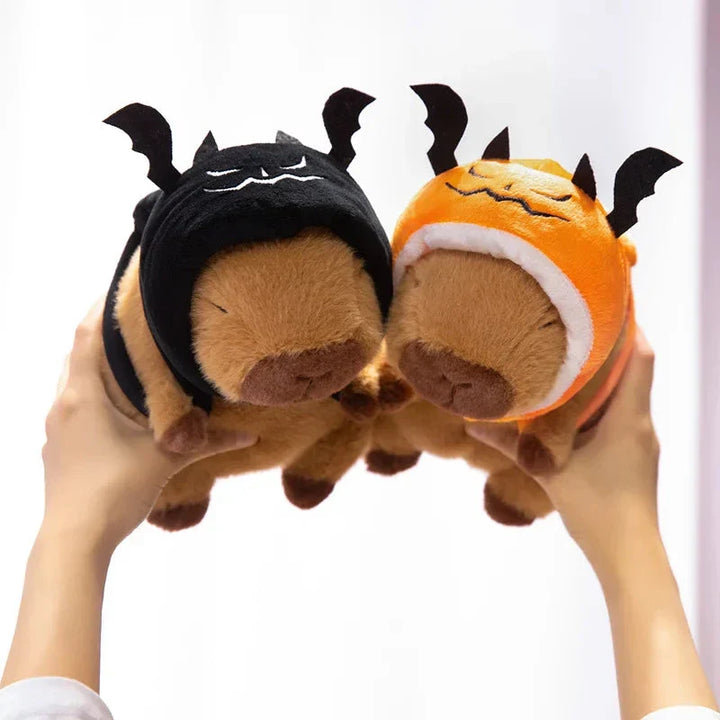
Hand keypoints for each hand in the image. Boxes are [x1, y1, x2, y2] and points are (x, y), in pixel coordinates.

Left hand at [41, 300, 257, 556]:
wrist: (73, 539)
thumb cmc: (113, 490)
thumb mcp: (165, 460)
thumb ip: (207, 442)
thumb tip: (250, 435)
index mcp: (82, 396)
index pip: (86, 337)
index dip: (100, 307)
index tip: (119, 289)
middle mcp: (62, 405)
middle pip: (77, 356)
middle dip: (102, 336)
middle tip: (133, 323)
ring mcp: (55, 429)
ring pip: (74, 384)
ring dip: (96, 369)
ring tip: (128, 362)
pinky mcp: (57, 449)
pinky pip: (73, 408)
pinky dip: (93, 397)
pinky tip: (116, 409)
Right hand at [466, 329, 658, 578]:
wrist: (628, 553)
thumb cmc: (597, 507)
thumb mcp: (549, 470)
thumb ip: (510, 444)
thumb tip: (472, 423)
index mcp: (629, 418)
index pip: (641, 359)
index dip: (630, 328)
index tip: (607, 306)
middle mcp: (640, 423)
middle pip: (634, 371)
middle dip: (608, 348)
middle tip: (574, 328)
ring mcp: (639, 440)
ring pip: (626, 395)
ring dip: (604, 376)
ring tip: (570, 359)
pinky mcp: (633, 456)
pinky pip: (620, 416)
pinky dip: (601, 402)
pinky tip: (574, 406)